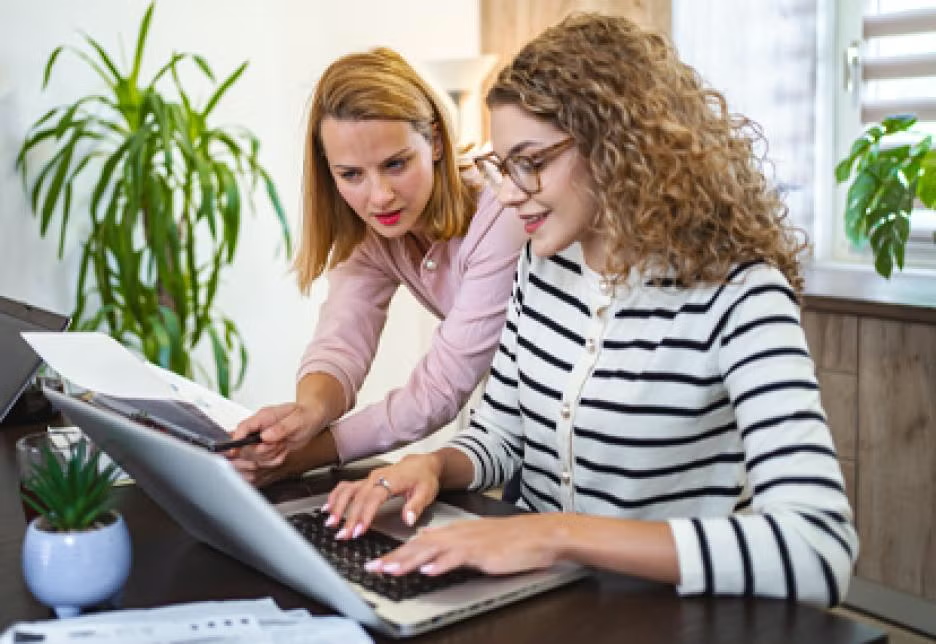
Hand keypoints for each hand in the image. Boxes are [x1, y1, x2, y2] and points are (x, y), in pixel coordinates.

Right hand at [229, 402, 325, 469]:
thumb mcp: (298, 419)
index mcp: (263, 417)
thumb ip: (282, 427)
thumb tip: (265, 435)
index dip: (236, 440)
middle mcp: (259, 428)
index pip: (243, 428)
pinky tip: (282, 451)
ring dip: (270, 457)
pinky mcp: (266, 449)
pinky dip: (274, 460)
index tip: (234, 451)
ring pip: (254, 458)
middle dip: (262, 452)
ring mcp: (261, 439)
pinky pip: (264, 462)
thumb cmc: (306, 414)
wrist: (313, 417)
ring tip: (283, 445)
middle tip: (278, 445)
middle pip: (245, 448)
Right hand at [324, 453, 443, 539]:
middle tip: (343, 534)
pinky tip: (328, 507)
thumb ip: (416, 506)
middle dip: (349, 518)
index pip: (374, 498)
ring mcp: (369, 478)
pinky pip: (346, 486)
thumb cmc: (424, 478)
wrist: (422, 464)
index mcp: (391, 480)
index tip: (359, 530)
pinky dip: (335, 496)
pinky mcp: (366, 481)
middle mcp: (376, 477)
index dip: (365, 514)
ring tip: (330, 523)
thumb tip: (408, 520)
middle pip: (358, 497)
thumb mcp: (426, 492)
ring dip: (338, 506)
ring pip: (348, 490)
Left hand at [365, 515, 562, 576]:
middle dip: (394, 557)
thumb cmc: (512, 539)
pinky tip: (429, 571)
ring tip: (390, 570)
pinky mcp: (483, 552)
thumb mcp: (476, 536)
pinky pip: (458, 557)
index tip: (377, 563)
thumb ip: (450, 538)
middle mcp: (458, 534)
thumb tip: (428, 537)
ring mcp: (470, 542)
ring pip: (433, 550)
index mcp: (455, 531)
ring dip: (409, 560)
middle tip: (372, 568)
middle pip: (419, 545)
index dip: (395, 552)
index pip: (418, 542)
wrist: (540, 534)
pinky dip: (442, 564)